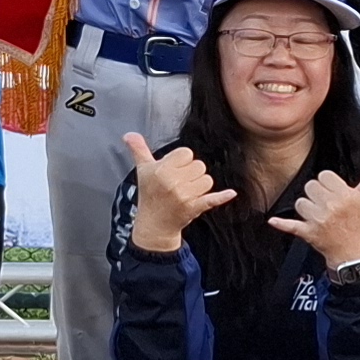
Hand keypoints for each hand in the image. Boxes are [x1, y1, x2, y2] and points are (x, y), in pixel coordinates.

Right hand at [123, 132, 230, 252]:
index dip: (182, 161)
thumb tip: (128, 134)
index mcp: (161, 170)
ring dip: (200, 186)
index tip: (173, 171)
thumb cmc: (150, 195)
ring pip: (207, 180)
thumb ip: (138, 149)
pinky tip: (231, 193)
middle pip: (199, 165)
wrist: (154, 225)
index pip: (186, 153)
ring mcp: (184, 196)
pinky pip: (212, 199)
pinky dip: (221, 197)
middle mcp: (172, 182)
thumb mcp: (143, 170)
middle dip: (192, 173)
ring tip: (187, 192)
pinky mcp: (194, 208)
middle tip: (179, 184)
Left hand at [269, 163, 359, 272]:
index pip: (324, 176)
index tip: (333, 192)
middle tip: (326, 204)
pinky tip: (273, 221)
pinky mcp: (308, 233)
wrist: (352, 253)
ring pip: (300, 202)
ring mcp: (319, 220)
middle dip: (317, 194)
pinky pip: (291, 226)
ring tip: (318, 214)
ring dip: (306, 207)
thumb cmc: (358, 224)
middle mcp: (331, 207)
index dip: (327, 183)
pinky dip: (281, 224)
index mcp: (345, 196)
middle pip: (310, 186)